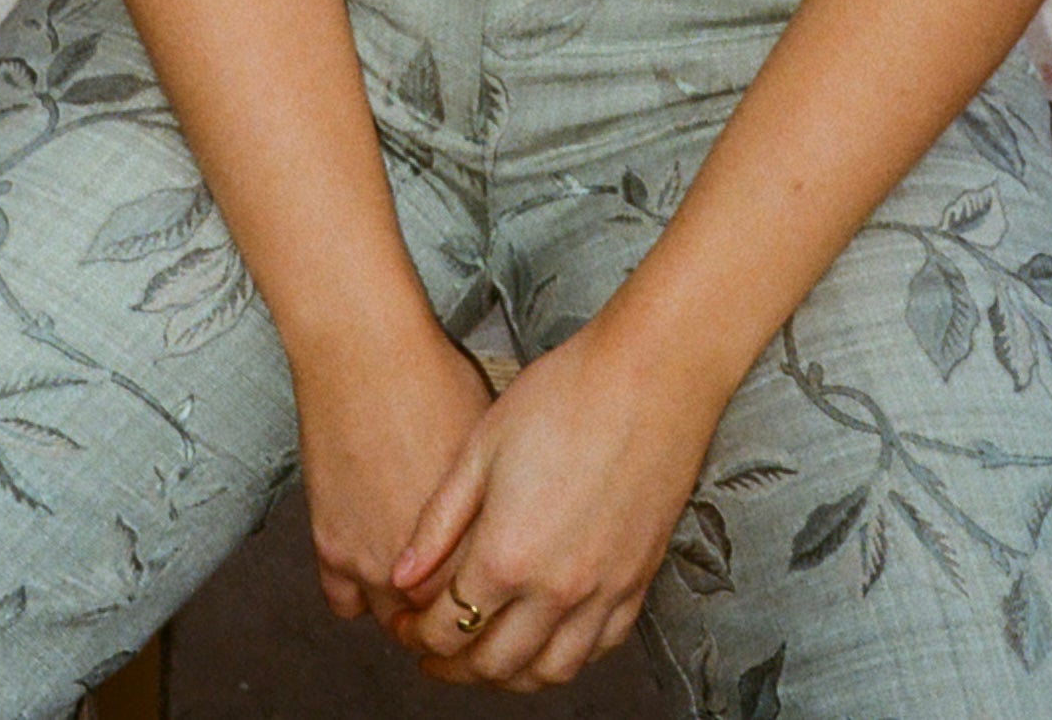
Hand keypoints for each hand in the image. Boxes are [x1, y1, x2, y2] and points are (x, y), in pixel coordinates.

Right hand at [294, 325, 495, 634]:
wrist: (364, 354)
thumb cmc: (434, 381)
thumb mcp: (485, 446)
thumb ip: (491, 506)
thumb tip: (507, 526)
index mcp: (472, 541)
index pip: (483, 603)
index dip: (484, 598)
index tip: (482, 591)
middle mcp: (426, 566)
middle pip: (438, 623)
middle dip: (444, 613)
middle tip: (446, 594)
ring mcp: (373, 562)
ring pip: (391, 619)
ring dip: (400, 607)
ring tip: (409, 581)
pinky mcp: (331, 548)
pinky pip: (344, 602)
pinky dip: (356, 589)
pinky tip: (369, 559)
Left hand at [386, 316, 721, 689]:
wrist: (649, 375)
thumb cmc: (562, 395)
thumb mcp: (482, 446)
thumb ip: (439, 522)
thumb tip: (401, 577)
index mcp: (507, 555)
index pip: (448, 629)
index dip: (415, 635)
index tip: (403, 624)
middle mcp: (556, 589)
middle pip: (494, 664)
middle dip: (453, 666)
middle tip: (432, 651)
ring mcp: (604, 590)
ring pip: (550, 672)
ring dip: (510, 676)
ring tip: (485, 654)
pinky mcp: (639, 580)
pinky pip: (599, 647)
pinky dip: (567, 657)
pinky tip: (547, 635)